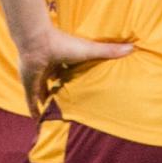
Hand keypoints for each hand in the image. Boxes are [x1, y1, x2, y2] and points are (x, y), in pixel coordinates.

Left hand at [16, 22, 133, 116]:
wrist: (38, 44)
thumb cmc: (63, 44)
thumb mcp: (89, 50)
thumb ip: (108, 51)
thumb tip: (132, 48)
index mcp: (61, 58)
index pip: (66, 69)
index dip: (71, 76)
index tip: (79, 84)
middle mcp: (48, 67)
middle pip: (53, 80)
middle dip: (59, 88)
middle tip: (67, 100)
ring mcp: (36, 76)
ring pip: (42, 90)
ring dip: (47, 99)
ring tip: (53, 111)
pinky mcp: (29, 85)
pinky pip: (30, 100)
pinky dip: (33, 109)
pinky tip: (37, 118)